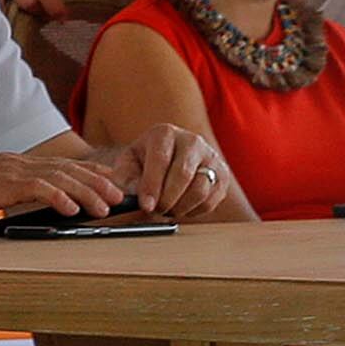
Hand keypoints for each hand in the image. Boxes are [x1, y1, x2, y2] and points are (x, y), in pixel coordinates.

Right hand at [0, 0, 75, 20]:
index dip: (53, 6)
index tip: (61, 16)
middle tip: (47, 8)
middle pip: (27, 2)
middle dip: (40, 10)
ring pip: (11, 8)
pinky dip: (10, 14)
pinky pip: (0, 8)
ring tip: (34, 6)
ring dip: (25, 13)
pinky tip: (19, 9)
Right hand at [0, 154, 124, 224]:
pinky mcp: (5, 184)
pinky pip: (40, 189)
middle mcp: (20, 164)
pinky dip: (60, 198)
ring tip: (104, 206)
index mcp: (17, 166)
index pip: (60, 166)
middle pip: (68, 170)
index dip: (87, 172)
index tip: (107, 179)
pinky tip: (72, 209)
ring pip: (61, 179)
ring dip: (87, 192)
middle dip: (97, 182)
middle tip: (119, 195)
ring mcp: (14, 172)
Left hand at [110, 124, 241, 221]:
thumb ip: (123, 178)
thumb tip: (122, 197)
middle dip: (166, 199)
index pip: (160, 159)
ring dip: (180, 207)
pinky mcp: (222, 176)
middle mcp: (191, 141)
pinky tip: (180, 209)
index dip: (152, 185)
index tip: (145, 205)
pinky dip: (193, 211)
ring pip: (200, 189)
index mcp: (164, 133)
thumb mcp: (129, 162)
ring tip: (166, 210)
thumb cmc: (146, 160)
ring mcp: (210, 158)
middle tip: (155, 212)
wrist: (173, 155)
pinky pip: (210, 200)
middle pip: (182, 175)